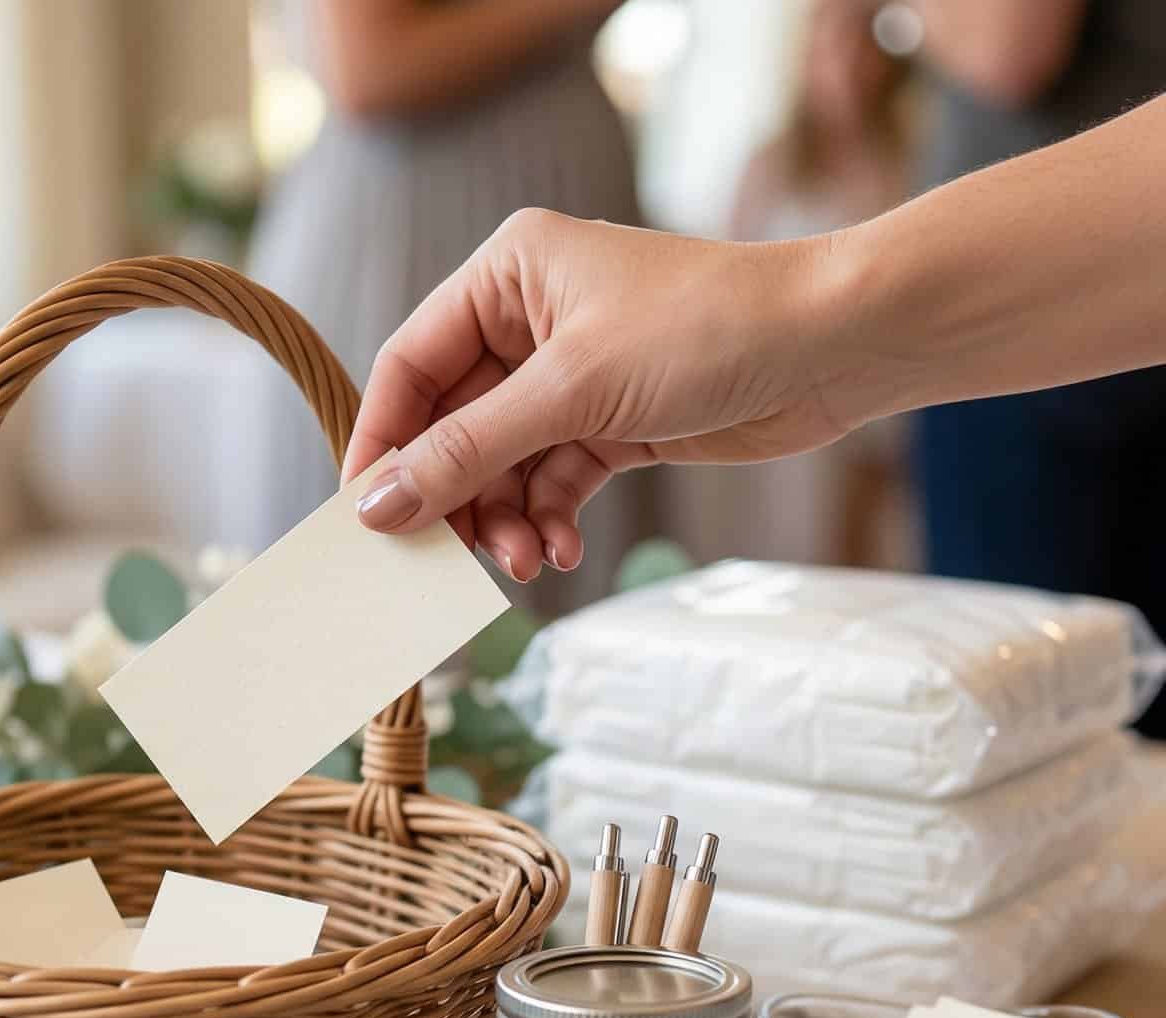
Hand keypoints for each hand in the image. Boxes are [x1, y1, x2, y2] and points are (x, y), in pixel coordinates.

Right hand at [344, 209, 855, 579]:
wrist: (833, 347)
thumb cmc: (706, 329)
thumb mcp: (570, 391)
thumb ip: (467, 451)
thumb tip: (378, 504)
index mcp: (506, 275)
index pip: (410, 366)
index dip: (383, 443)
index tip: (364, 517)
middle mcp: (529, 319)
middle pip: (453, 426)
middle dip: (459, 497)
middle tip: (458, 559)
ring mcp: (571, 375)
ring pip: (503, 465)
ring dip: (508, 520)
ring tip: (529, 562)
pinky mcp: (610, 421)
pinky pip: (553, 481)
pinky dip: (552, 519)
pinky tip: (565, 549)